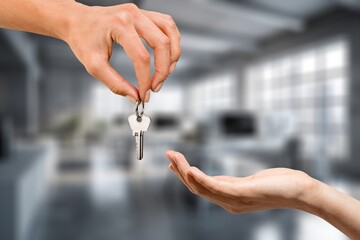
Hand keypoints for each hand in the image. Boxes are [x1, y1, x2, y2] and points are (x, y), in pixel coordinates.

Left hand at [65, 3, 180, 102]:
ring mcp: (141, 12)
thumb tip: (134, 97)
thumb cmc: (83, 39)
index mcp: (119, 25)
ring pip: (170, 32)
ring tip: (167, 71)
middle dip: (163, 70)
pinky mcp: (145, 13)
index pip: (142, 57)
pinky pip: (167, 25)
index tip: (143, 94)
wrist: (77, 20)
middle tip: (156, 86)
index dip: (145, 80)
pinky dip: (172, 41)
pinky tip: (167, 55)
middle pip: (161, 43)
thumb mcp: (94, 65)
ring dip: (173, 54)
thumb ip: (115, 83)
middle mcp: (133, 15)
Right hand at [166, 150, 316, 213]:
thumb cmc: (280, 184)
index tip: (174, 163)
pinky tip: (190, 169)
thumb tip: (220, 178)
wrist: (301, 191)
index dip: (184, 176)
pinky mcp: (241, 193)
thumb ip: (232, 183)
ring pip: (201, 187)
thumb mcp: (250, 182)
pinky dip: (200, 179)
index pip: (200, 188)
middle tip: (169, 155)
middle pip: (196, 188)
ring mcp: (234, 199)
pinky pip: (215, 187)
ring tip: (174, 157)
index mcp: (229, 198)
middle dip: (180, 171)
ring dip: (185, 172)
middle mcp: (228, 202)